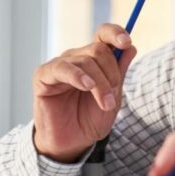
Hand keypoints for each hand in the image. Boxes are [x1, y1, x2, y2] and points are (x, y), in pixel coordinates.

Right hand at [31, 24, 136, 161]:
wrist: (72, 142)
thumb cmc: (90, 119)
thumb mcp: (113, 96)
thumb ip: (120, 72)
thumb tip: (131, 46)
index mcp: (94, 59)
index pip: (103, 34)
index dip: (116, 33)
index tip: (127, 42)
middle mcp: (76, 57)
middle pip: (98, 49)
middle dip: (112, 73)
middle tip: (113, 98)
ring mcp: (60, 65)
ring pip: (85, 60)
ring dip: (100, 83)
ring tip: (105, 104)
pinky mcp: (43, 76)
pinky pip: (61, 68)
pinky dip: (77, 75)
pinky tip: (86, 86)